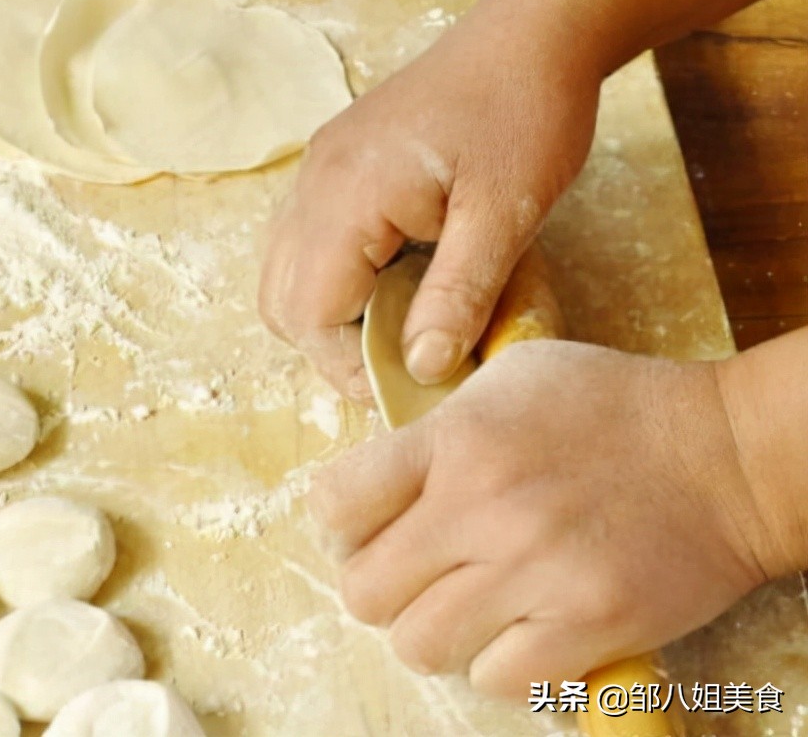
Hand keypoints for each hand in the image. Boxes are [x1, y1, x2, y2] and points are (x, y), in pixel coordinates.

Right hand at [258, 8, 599, 396]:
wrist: (531, 35)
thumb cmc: (524, 112)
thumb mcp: (504, 213)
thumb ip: (459, 296)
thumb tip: (421, 369)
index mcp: (347, 194)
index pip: (309, 313)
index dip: (347, 367)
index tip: (404, 387)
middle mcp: (315, 182)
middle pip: (282, 300)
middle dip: (331, 347)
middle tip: (398, 364)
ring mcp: (319, 171)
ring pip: (286, 273)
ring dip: (331, 314)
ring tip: (398, 326)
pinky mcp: (336, 165)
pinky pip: (308, 241)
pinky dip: (337, 278)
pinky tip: (395, 279)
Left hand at [308, 340, 786, 698]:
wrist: (726, 454)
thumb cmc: (612, 408)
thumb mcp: (508, 382)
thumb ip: (433, 430)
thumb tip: (375, 484)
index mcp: (457, 440)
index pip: (333, 504)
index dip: (340, 527)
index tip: (365, 530)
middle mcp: (486, 506)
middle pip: (364, 592)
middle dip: (381, 588)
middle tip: (417, 575)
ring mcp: (537, 572)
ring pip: (420, 646)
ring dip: (437, 631)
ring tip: (471, 604)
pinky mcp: (589, 626)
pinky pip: (495, 678)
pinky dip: (500, 662)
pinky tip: (522, 627)